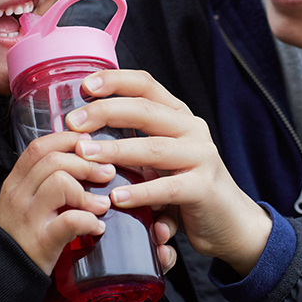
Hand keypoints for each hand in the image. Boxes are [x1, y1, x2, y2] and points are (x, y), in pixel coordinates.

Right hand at [0, 131, 113, 274]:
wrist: (0, 274)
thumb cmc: (21, 235)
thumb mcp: (26, 200)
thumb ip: (45, 179)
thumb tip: (83, 156)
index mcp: (16, 182)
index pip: (39, 147)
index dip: (68, 139)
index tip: (89, 145)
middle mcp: (19, 195)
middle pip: (54, 161)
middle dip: (87, 163)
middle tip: (106, 173)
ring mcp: (28, 218)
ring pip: (61, 183)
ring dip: (88, 193)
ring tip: (101, 205)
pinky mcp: (41, 241)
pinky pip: (70, 220)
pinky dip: (89, 221)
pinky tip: (96, 227)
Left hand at [65, 70, 271, 276]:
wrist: (229, 221)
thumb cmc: (185, 188)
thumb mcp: (160, 160)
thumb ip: (134, 145)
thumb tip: (81, 137)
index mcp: (178, 117)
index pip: (147, 85)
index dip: (115, 81)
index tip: (85, 86)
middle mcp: (192, 130)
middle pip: (145, 110)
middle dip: (105, 112)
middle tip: (72, 123)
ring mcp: (201, 157)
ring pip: (153, 148)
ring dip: (115, 150)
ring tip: (85, 155)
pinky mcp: (204, 188)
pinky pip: (168, 188)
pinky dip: (141, 193)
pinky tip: (117, 198)